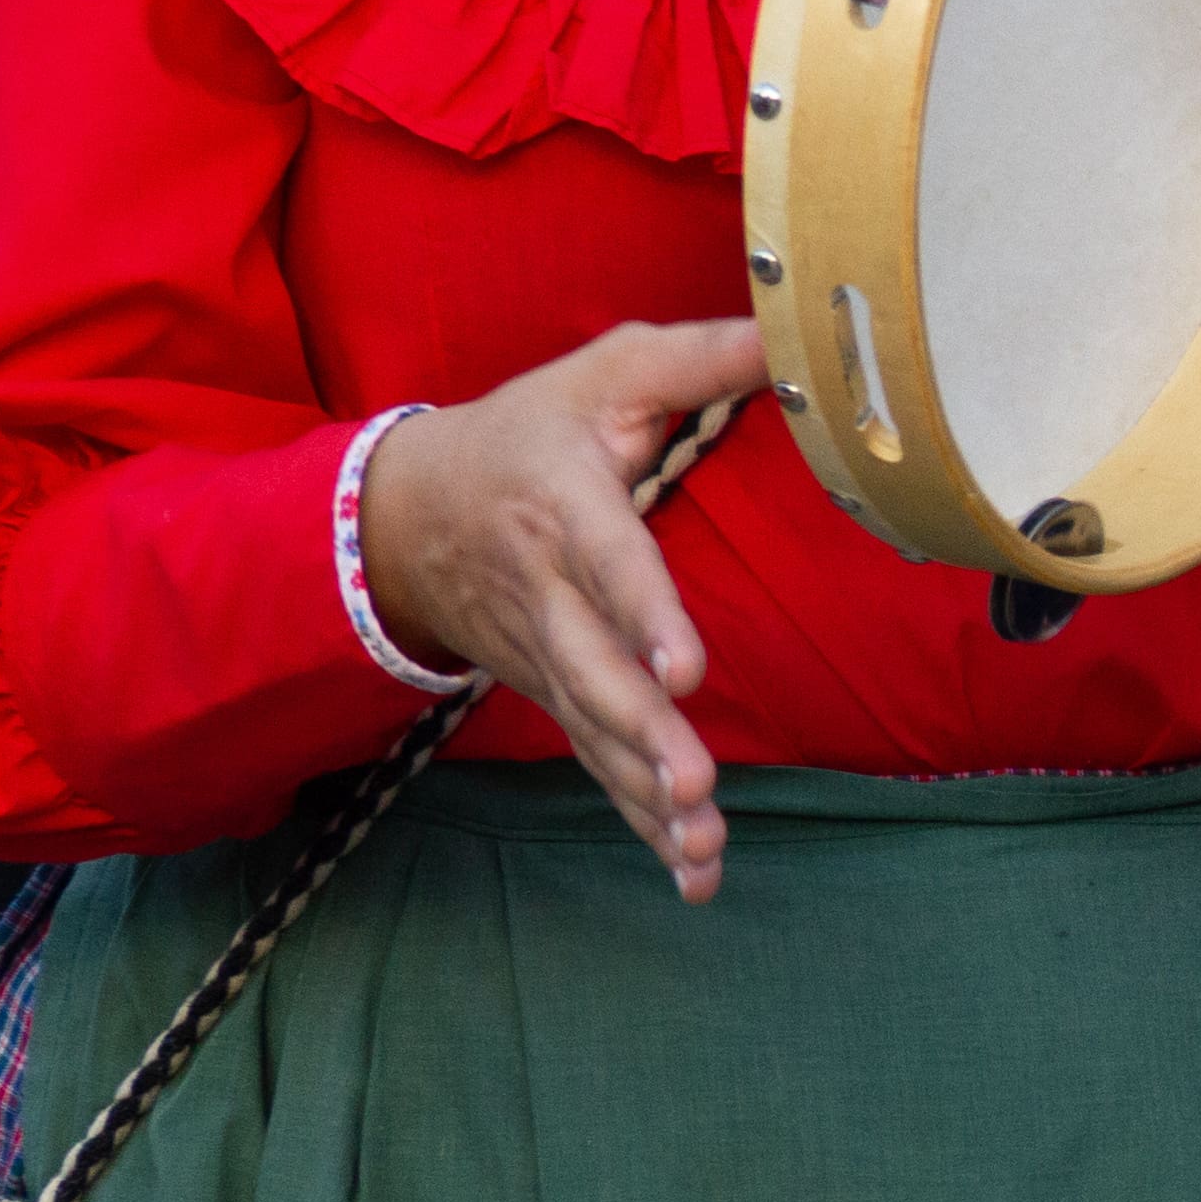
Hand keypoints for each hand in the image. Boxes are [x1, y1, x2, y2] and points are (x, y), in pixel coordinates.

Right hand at [356, 320, 763, 901]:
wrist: (404, 511)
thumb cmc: (526, 431)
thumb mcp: (602, 372)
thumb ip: (700, 356)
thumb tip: (796, 330)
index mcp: (564, 506)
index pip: (610, 564)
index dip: (646, 616)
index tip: (685, 672)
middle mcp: (547, 593)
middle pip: (594, 673)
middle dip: (642, 735)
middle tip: (693, 784)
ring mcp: (545, 656)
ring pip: (595, 733)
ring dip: (647, 796)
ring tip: (702, 846)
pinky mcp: (551, 696)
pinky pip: (596, 764)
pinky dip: (639, 820)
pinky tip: (693, 871)